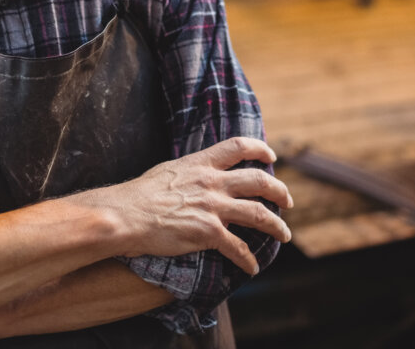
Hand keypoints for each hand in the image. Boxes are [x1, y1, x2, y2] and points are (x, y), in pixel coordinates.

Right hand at [91, 137, 292, 274]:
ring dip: (277, 226)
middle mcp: (212, 182)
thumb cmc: (139, 195)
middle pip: (259, 181)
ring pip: (259, 214)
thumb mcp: (169, 170)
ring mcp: (212, 207)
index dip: (260, 149)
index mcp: (201, 163)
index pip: (239, 146)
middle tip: (288, 202)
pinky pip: (238, 248)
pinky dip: (248, 260)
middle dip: (280, 192)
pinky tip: (252, 268)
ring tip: (284, 235)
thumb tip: (194, 174)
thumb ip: (189, 171)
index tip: (271, 155)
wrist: (126, 215)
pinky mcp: (208, 233)